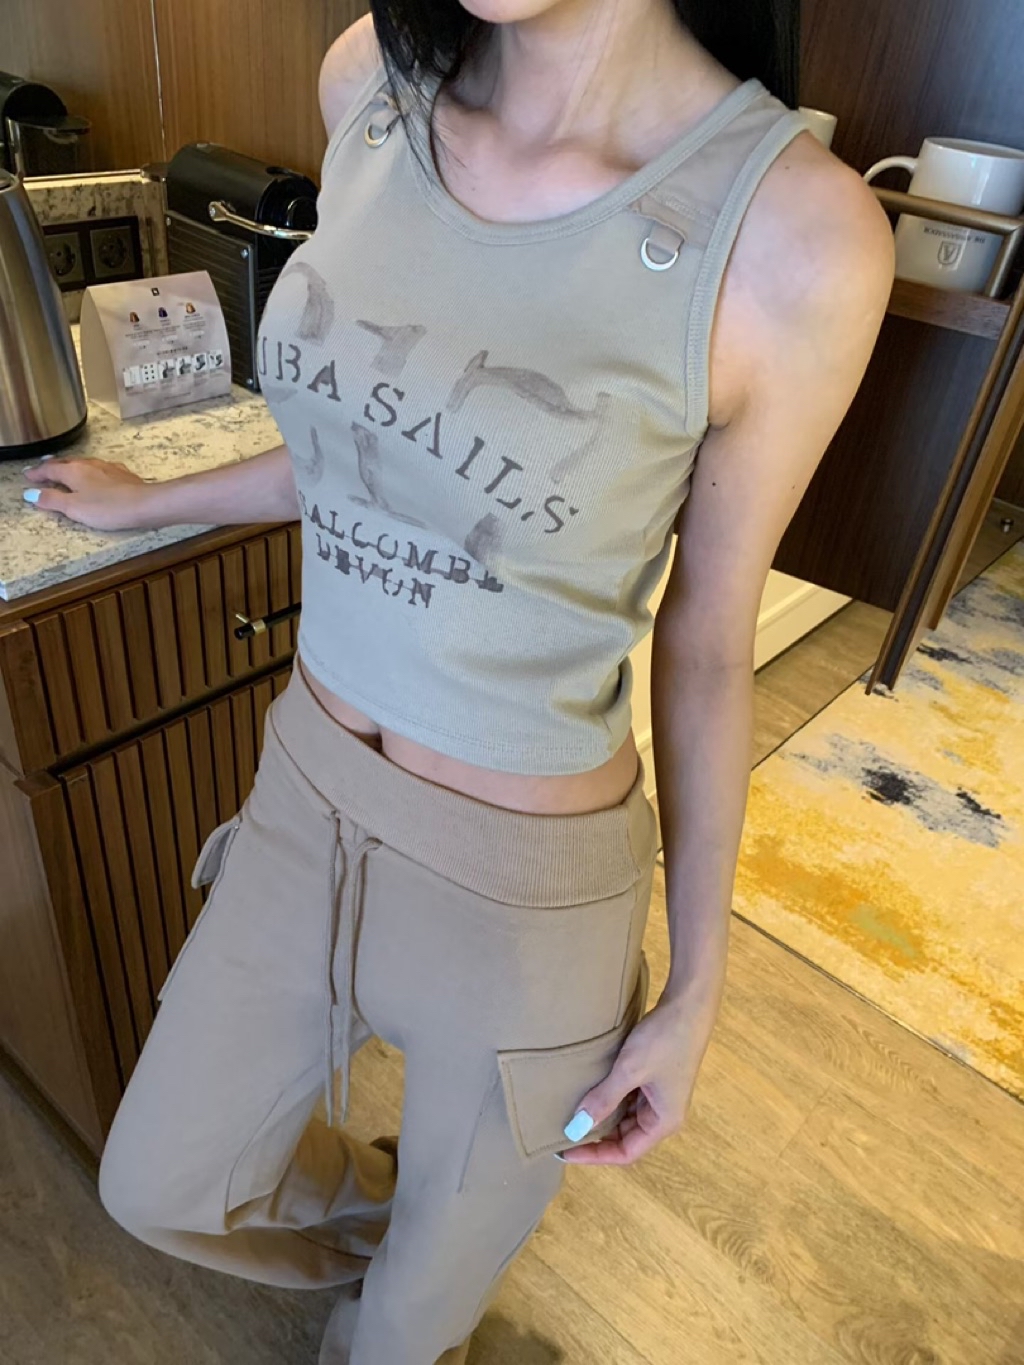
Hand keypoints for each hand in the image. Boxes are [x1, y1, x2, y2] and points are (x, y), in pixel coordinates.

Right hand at [23, 456, 155, 530]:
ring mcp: (107, 467)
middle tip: (42, 469)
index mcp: (74, 471)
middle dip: (52, 465)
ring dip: (71, 466)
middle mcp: (89, 464)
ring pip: (83, 463)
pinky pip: (100, 468)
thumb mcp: (74, 508)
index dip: (37, 473)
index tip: (28, 475)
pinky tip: (95, 474)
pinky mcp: (122, 474)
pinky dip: (90, 470)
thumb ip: (53, 500)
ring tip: (64, 469)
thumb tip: (32, 494)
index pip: (49, 469)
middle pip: (66, 462)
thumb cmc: (109, 508)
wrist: (145, 504)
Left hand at [558, 984, 720, 1165]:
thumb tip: (575, 1128)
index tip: (565, 1150)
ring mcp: (660, 1095)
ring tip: (572, 1111)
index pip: (626, 1153)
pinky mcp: (655, 1078)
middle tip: (563, 1130)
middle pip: (625, 1137)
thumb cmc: (663, 1041)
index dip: (595, 1155)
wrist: (688, 1004)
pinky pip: (628, 1097)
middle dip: (596, 1136)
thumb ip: (603, 1100)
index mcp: (664, 1122)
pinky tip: (591, 1089)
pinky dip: (610, 1098)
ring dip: (602, 1115)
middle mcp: (663, 1114)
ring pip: (625, 1116)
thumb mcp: (629, 1070)